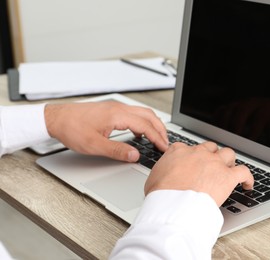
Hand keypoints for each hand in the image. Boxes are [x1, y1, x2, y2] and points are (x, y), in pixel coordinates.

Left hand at [44, 101, 168, 161]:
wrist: (56, 118)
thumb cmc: (72, 129)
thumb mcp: (94, 145)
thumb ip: (117, 151)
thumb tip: (135, 155)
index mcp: (118, 115)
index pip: (146, 126)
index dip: (157, 138)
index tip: (164, 148)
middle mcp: (119, 108)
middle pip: (149, 116)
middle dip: (160, 129)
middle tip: (166, 143)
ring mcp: (115, 107)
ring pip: (143, 113)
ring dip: (153, 124)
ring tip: (158, 137)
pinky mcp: (111, 110)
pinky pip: (134, 114)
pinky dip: (143, 122)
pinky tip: (140, 133)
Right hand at [145, 142, 253, 205]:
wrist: (172, 204)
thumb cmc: (161, 194)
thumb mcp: (154, 177)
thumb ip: (162, 171)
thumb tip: (162, 176)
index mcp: (179, 151)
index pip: (189, 147)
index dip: (193, 155)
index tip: (193, 162)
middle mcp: (198, 153)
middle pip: (210, 147)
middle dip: (212, 155)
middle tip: (212, 166)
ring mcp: (214, 163)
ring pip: (228, 153)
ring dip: (229, 161)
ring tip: (229, 170)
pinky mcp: (227, 176)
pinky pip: (244, 172)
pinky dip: (248, 178)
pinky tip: (248, 184)